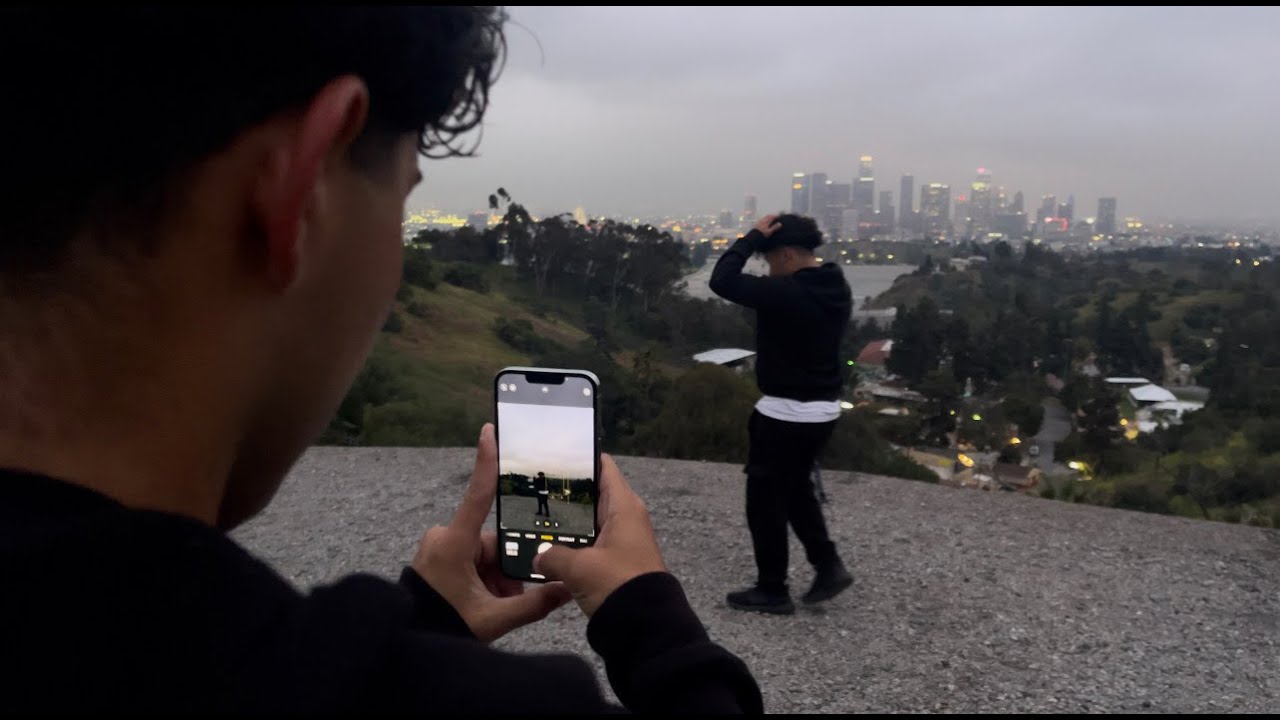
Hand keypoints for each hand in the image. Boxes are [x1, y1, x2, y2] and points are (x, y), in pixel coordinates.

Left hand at [411, 424, 570, 641]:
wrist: (406, 642)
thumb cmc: (442, 624)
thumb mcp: (492, 619)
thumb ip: (532, 604)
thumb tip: (567, 590)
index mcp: (454, 543)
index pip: (477, 496)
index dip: (485, 462)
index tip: (489, 432)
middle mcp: (444, 538)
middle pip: (491, 541)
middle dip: (505, 568)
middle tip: (508, 597)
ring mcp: (438, 547)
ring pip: (483, 553)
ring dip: (495, 576)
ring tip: (496, 606)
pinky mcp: (436, 556)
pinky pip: (470, 560)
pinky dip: (483, 578)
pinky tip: (485, 602)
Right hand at [533, 454, 665, 616]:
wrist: (646, 626)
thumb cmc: (617, 583)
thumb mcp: (579, 567)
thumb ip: (552, 556)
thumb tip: (537, 557)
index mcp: (624, 506)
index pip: (603, 468)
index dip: (580, 459)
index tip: (553, 456)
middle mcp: (626, 517)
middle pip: (593, 495)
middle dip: (565, 494)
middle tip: (532, 489)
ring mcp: (622, 540)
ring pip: (589, 522)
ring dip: (566, 523)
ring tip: (531, 517)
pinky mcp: (616, 561)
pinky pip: (590, 544)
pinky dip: (572, 544)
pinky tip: (547, 548)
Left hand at [753, 213, 781, 237]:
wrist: (753, 237)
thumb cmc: (762, 234)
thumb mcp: (769, 232)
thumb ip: (774, 227)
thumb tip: (780, 224)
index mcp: (766, 221)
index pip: (772, 217)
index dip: (776, 216)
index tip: (779, 216)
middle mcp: (762, 220)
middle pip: (768, 216)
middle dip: (772, 215)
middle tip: (775, 216)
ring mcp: (758, 222)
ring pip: (764, 217)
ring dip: (767, 217)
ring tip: (770, 218)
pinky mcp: (756, 224)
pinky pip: (761, 219)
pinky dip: (764, 219)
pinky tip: (764, 222)